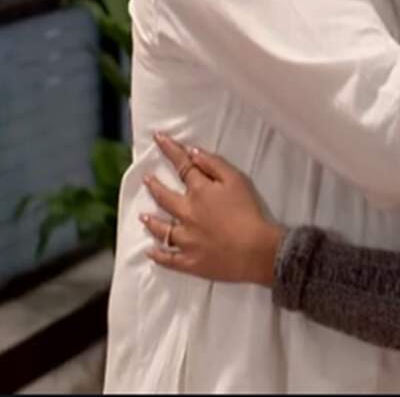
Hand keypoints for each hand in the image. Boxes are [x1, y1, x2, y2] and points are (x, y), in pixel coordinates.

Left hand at [141, 132, 283, 285]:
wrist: (256, 250)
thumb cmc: (249, 212)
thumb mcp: (237, 180)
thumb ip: (214, 164)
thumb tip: (192, 152)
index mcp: (199, 191)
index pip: (182, 166)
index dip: (170, 150)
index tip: (157, 138)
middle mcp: (186, 213)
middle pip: (165, 197)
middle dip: (154, 186)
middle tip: (146, 179)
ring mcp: (185, 239)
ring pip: (162, 229)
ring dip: (151, 222)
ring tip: (143, 216)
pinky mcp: (189, 262)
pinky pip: (168, 258)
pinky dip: (158, 255)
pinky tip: (150, 252)